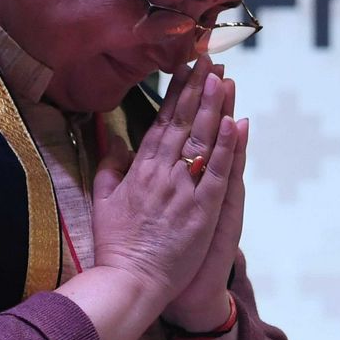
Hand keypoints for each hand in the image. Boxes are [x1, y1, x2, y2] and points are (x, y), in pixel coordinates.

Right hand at [90, 61, 239, 306]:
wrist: (129, 281)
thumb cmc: (116, 245)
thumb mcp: (104, 200)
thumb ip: (110, 168)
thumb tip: (113, 140)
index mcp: (140, 169)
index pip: (162, 122)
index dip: (176, 93)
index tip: (187, 68)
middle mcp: (162, 173)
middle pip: (183, 123)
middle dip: (198, 89)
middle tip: (210, 59)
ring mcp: (183, 190)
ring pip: (202, 141)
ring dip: (213, 107)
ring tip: (223, 77)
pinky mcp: (202, 210)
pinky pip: (218, 173)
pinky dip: (227, 147)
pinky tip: (235, 123)